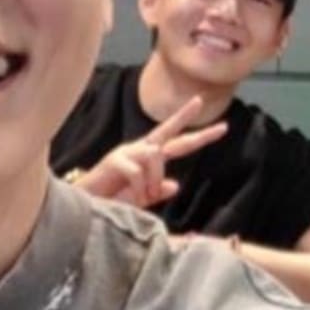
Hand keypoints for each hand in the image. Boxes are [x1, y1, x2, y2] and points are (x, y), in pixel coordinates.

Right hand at [74, 95, 226, 208]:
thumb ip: (158, 191)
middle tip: (201, 104)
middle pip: (167, 131)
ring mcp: (126, 153)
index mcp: (148, 158)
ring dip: (154, 180)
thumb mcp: (141, 198)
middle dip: (185, 117)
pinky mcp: (115, 160)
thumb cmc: (113, 201)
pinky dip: (141, 187)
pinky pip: (138, 171)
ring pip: (155, 155)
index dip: (199, 136)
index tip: (223, 127)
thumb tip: (175, 185)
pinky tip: (135, 197)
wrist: (86, 205)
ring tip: (145, 197)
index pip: (177, 142)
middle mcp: (139, 150)